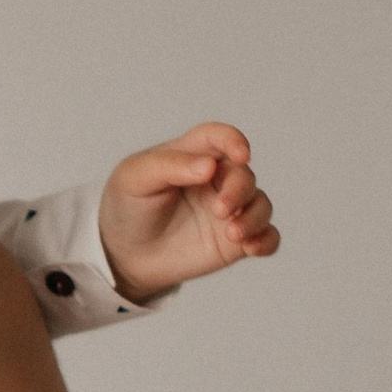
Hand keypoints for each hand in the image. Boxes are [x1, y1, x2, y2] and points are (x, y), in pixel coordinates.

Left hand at [98, 121, 279, 299]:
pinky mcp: (234, 241)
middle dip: (239, 190)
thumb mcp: (134, 178)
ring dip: (255, 217)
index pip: (219, 138)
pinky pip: (266, 237)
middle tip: (220, 210)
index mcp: (193, 155)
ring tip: (234, 234)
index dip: (233, 140)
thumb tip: (209, 165)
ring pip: (260, 205)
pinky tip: (252, 248)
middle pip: (243, 175)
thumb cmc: (129, 206)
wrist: (124, 254)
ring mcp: (228, 210)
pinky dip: (266, 240)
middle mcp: (216, 180)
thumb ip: (169, 166)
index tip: (241, 154)